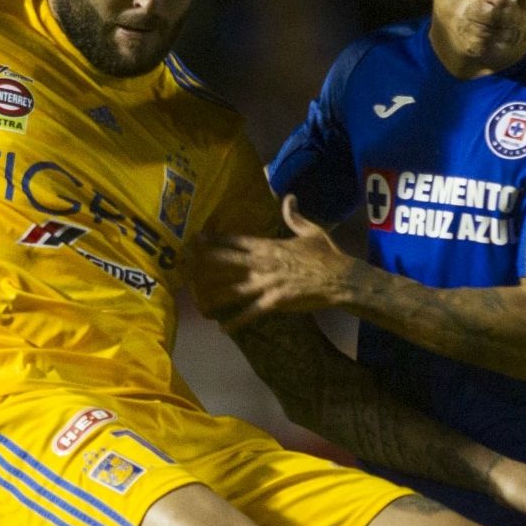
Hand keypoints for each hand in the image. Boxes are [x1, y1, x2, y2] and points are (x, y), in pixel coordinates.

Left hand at [193, 196, 355, 329]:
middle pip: (225, 262)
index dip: (213, 240)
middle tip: (185, 266)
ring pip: (232, 289)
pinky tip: (223, 328)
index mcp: (269, 246)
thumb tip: (288, 197)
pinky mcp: (274, 303)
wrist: (340, 279)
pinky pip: (250, 313)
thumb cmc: (326, 255)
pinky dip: (235, 322)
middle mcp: (262, 263)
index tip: (196, 239)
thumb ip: (294, 216)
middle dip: (203, 264)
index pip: (235, 240)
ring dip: (213, 295)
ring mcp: (267, 284)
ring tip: (197, 301)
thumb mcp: (311, 231)